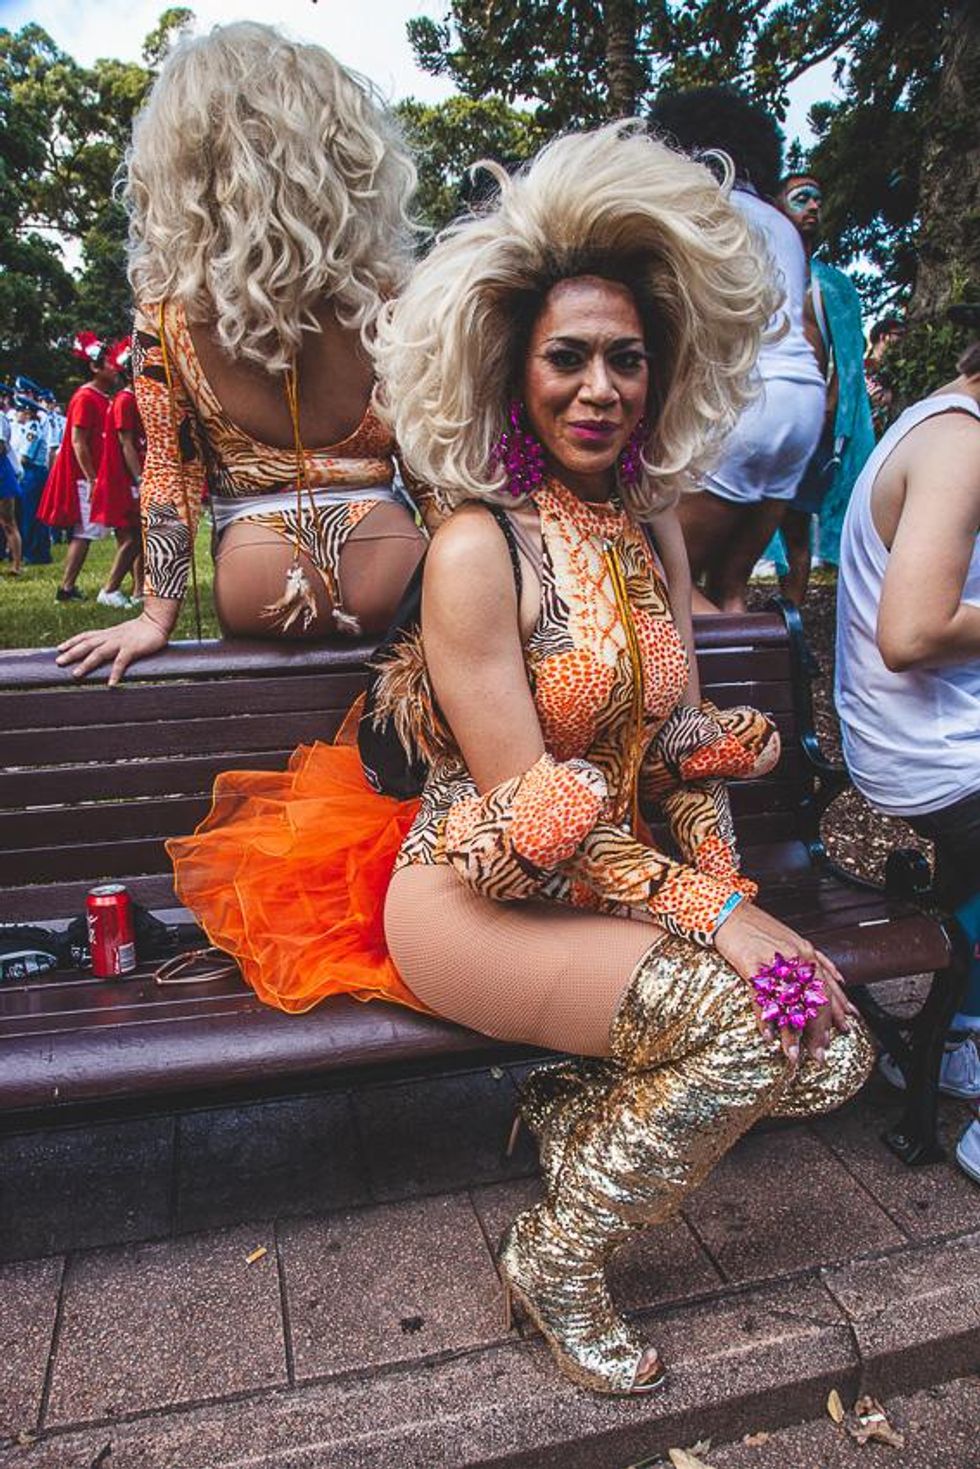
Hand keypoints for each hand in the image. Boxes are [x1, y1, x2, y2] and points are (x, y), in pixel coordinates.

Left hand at [56, 609, 171, 685]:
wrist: (158, 622)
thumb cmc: (142, 630)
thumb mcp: (123, 633)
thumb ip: (113, 640)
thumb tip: (104, 649)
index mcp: (108, 633)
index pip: (86, 636)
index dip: (72, 641)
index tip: (59, 648)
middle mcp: (111, 636)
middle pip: (87, 644)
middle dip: (72, 652)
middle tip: (59, 661)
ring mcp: (121, 642)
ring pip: (99, 652)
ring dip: (86, 663)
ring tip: (76, 674)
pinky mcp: (132, 648)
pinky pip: (121, 662)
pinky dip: (115, 672)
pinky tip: (111, 684)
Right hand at [713, 901, 858, 1065]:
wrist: (729, 912)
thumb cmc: (759, 928)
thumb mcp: (793, 940)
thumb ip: (815, 960)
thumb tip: (838, 980)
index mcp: (807, 953)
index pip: (829, 988)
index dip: (838, 1013)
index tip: (843, 1033)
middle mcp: (795, 957)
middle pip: (813, 1000)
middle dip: (818, 1032)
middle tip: (819, 1054)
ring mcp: (774, 961)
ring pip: (789, 1004)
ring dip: (791, 1034)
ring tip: (793, 1054)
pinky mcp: (751, 964)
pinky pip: (762, 998)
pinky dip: (765, 1020)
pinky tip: (767, 1035)